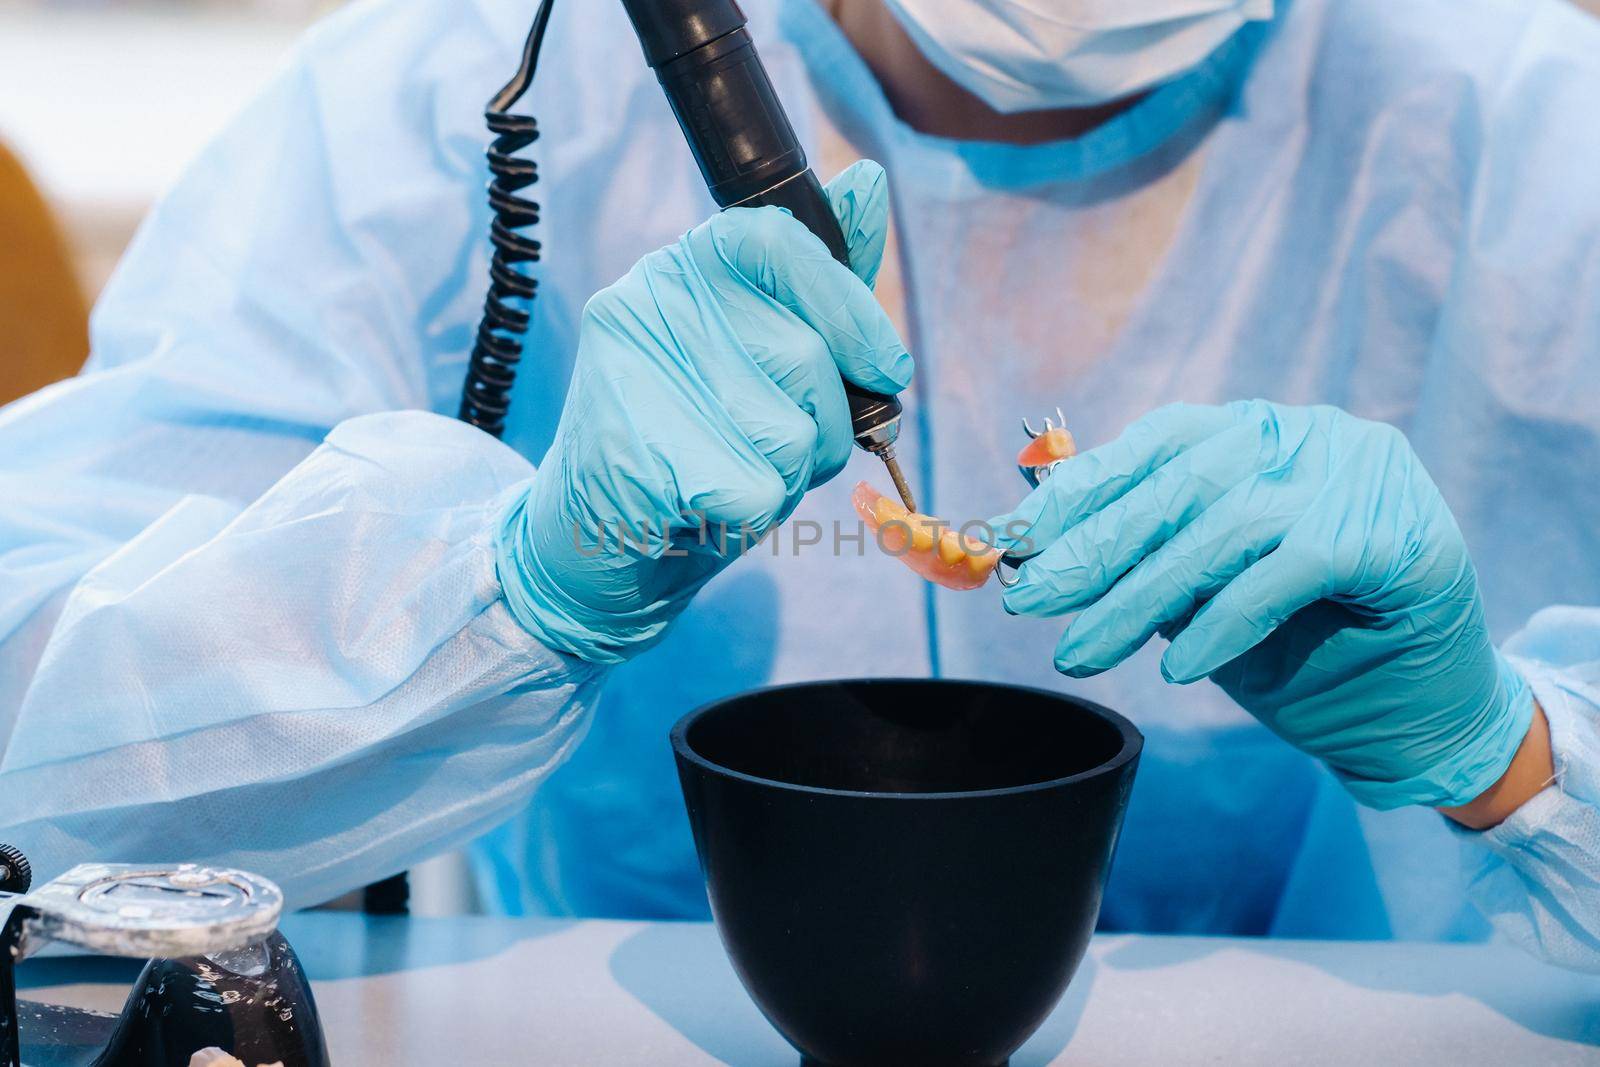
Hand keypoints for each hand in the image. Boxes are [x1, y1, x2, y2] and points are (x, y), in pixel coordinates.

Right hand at [497, 161, 909, 664]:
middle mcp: (647, 300)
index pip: (781, 241)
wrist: (591, 538)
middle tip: (772, 448)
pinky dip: (751, 517)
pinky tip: (702, 509)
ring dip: (786, 478)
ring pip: (792, 432)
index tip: (886, 369)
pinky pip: (756, 490)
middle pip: (806, 356)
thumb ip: (817, 282)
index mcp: (683, 266)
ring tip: (730, 475)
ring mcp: (633, 373)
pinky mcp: (632, 452)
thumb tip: (869, 182)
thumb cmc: (696, 440)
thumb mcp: (762, 355)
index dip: (851, 309)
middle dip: (824, 424)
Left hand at [995, 400, 1534, 808]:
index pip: (1156, 443)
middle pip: (1180, 484)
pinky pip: (1284, 574)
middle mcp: (1311, 436)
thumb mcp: (1204, 593)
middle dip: (1095, 547)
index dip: (1081, 487)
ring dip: (1140, 598)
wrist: (1421, 719)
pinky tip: (1180, 669)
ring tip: (1082, 651)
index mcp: (1261, 432)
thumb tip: (1039, 548)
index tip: (1015, 535)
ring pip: (1223, 530)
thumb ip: (1145, 556)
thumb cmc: (1304, 648)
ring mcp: (1359, 478)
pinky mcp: (1396, 537)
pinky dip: (1223, 623)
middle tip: (1030, 602)